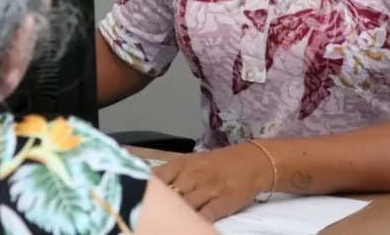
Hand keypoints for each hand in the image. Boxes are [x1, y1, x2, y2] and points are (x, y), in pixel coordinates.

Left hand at [154, 143, 273, 221]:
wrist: (252, 162)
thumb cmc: (218, 163)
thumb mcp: (192, 163)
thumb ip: (172, 174)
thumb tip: (150, 187)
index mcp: (181, 164)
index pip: (156, 178)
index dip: (146, 192)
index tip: (136, 201)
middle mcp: (192, 175)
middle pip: (169, 195)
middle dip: (158, 208)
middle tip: (146, 218)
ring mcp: (207, 189)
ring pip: (184, 206)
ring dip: (174, 217)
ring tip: (163, 224)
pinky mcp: (222, 202)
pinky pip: (205, 215)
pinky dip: (194, 222)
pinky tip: (186, 226)